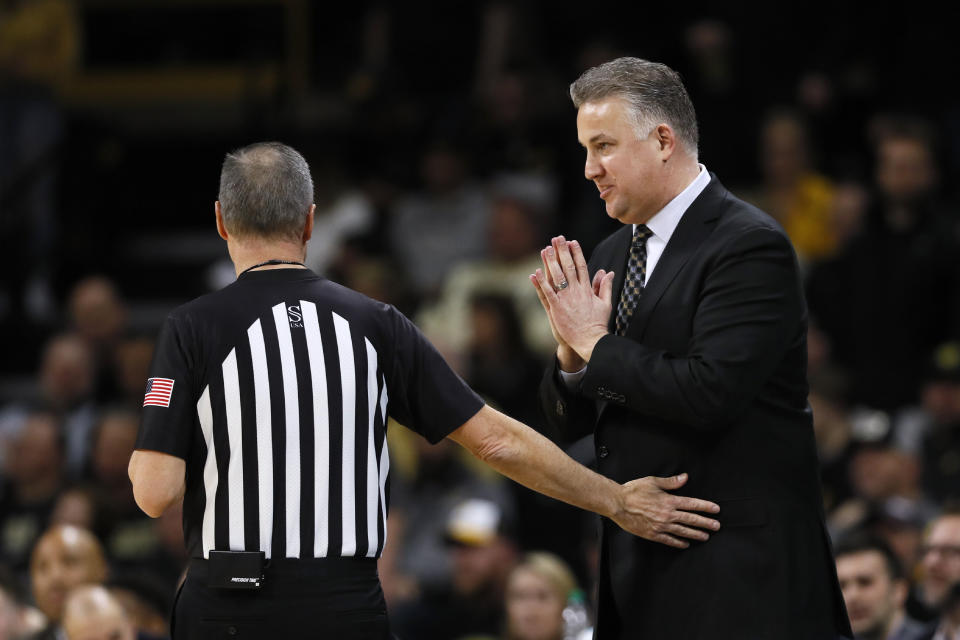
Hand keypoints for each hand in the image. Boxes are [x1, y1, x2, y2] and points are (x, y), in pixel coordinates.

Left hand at [530, 236, 614, 362]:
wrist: (590, 340)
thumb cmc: (597, 323)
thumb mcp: (605, 303)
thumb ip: (605, 286)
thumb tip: (608, 272)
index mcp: (587, 289)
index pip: (581, 266)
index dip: (576, 252)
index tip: (572, 241)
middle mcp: (576, 291)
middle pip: (568, 267)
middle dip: (562, 251)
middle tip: (557, 238)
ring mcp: (566, 299)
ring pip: (556, 277)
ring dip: (550, 262)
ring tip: (545, 249)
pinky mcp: (557, 309)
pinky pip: (547, 293)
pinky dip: (541, 282)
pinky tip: (536, 273)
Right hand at [611, 473, 720, 548]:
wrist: (618, 503)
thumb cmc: (634, 491)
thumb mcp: (653, 482)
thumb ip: (671, 482)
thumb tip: (685, 478)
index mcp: (669, 500)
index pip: (692, 504)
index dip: (705, 507)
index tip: (716, 510)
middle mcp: (667, 514)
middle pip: (691, 519)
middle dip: (706, 523)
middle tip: (716, 526)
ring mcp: (661, 526)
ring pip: (683, 531)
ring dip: (696, 534)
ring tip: (705, 536)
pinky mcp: (653, 534)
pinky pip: (669, 540)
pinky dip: (679, 543)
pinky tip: (685, 544)